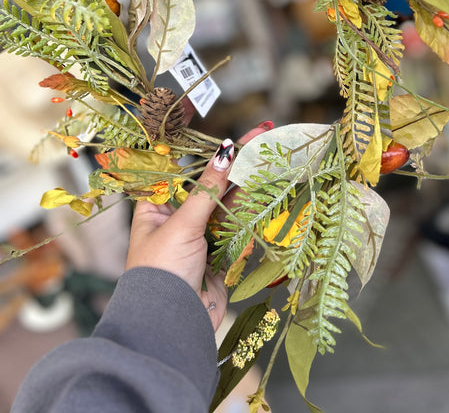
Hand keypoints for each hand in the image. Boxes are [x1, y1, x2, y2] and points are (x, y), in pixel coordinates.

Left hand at [125, 122, 272, 329]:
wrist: (170, 327)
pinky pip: (239, 233)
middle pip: (214, 188)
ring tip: (274, 166)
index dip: (215, 153)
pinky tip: (270, 200)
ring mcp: (201, 240)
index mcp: (158, 207)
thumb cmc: (161, 271)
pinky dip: (253, 219)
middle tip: (266, 143)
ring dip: (250, 192)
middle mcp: (179, 220)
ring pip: (230, 209)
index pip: (190, 171)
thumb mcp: (183, 224)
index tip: (240, 136)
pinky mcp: (219, 259)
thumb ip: (209, 189)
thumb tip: (226, 152)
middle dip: (239, 169)